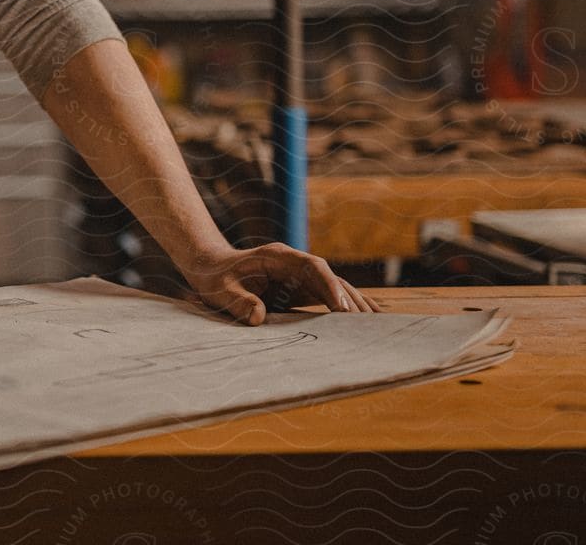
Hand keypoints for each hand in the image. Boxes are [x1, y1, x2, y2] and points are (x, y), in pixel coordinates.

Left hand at [184, 243, 379, 324]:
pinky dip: (343, 310)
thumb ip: (237, 301)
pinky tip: (362, 325)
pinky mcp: (300, 290)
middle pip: (329, 277)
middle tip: (367, 324)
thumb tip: (257, 317)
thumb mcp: (220, 289)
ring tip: (375, 327)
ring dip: (352, 305)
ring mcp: (299, 276)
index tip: (341, 307)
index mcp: (277, 256)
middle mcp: (294, 264)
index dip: (330, 285)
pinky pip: (326, 299)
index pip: (312, 266)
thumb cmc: (215, 277)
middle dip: (349, 299)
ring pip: (333, 288)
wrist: (210, 269)